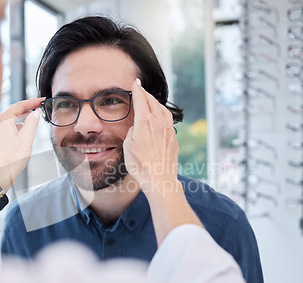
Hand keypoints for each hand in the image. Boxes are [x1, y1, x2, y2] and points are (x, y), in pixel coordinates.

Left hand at [0, 98, 42, 189]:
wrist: (0, 175)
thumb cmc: (11, 159)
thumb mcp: (26, 139)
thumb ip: (32, 123)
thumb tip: (36, 113)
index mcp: (3, 120)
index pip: (20, 105)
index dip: (32, 102)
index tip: (42, 100)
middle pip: (14, 110)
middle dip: (28, 107)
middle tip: (40, 105)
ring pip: (11, 118)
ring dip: (23, 115)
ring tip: (34, 114)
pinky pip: (8, 126)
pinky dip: (18, 124)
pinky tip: (24, 127)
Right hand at [123, 79, 178, 194]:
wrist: (159, 179)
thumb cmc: (140, 165)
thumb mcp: (128, 146)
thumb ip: (132, 132)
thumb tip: (138, 128)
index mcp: (145, 122)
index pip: (140, 100)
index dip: (137, 90)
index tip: (135, 83)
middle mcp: (159, 122)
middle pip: (153, 102)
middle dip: (146, 94)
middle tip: (141, 90)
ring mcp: (168, 130)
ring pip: (163, 109)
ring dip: (156, 103)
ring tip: (150, 101)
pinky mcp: (174, 138)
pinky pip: (168, 120)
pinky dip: (162, 113)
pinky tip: (160, 117)